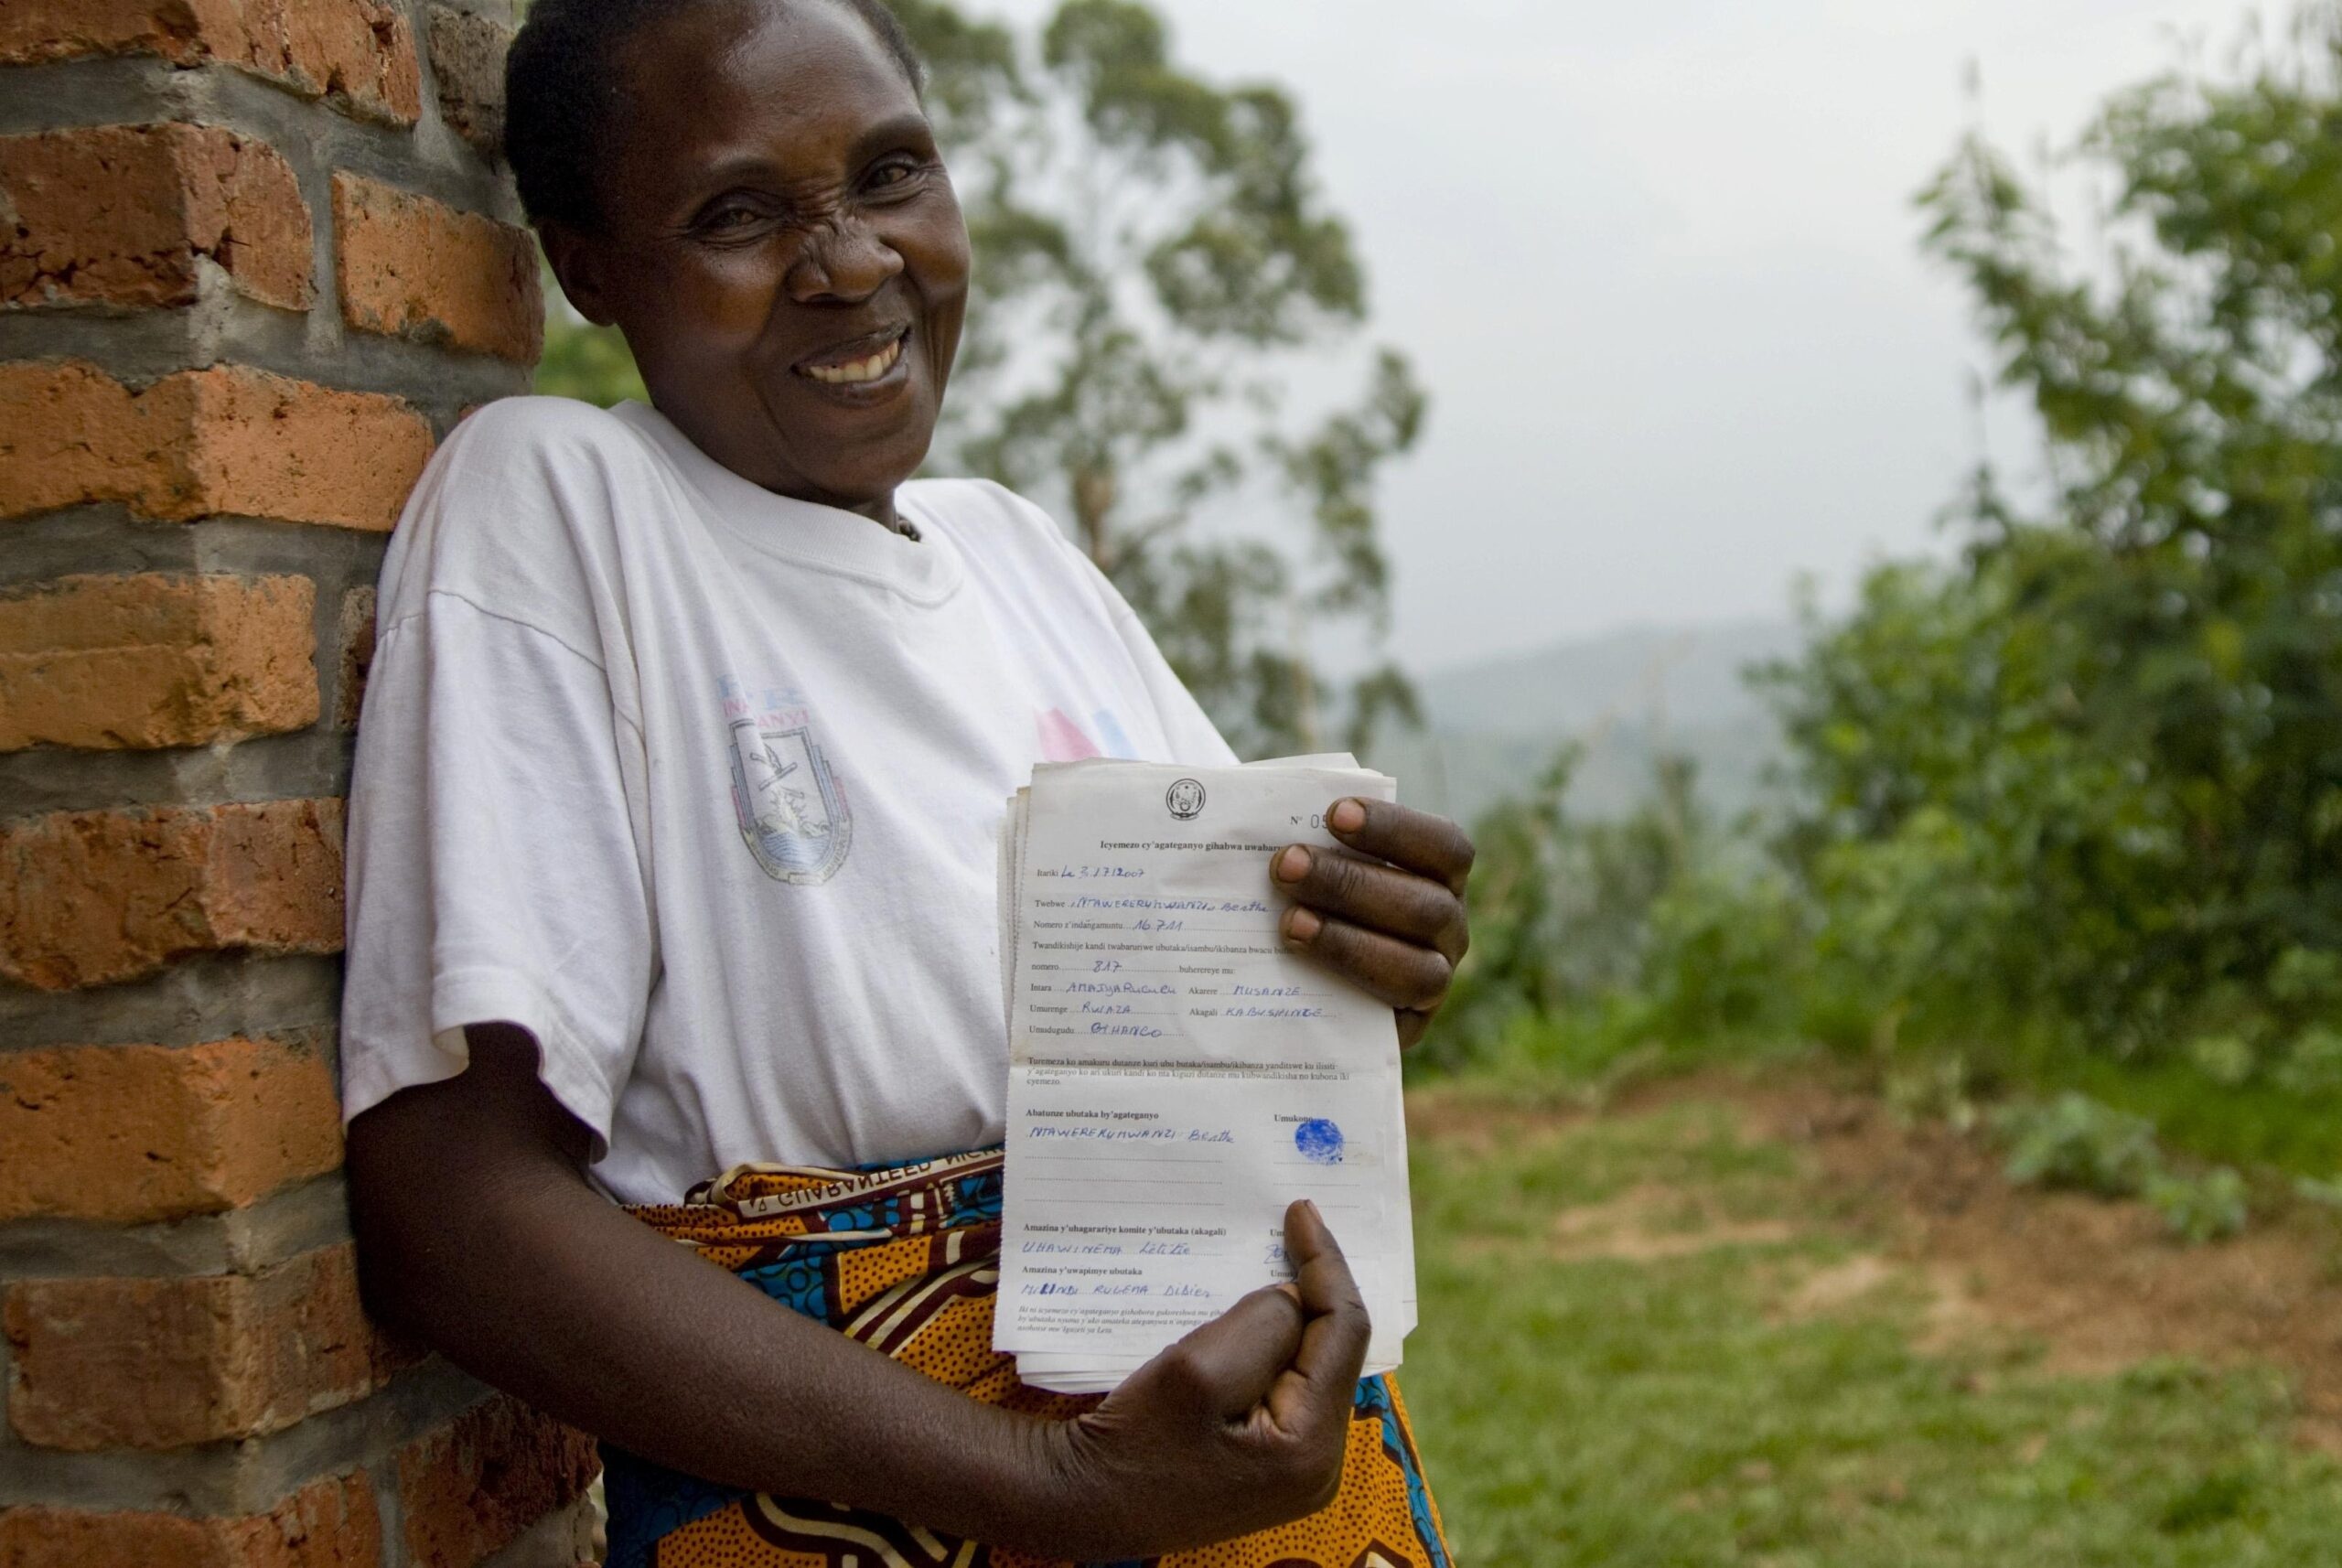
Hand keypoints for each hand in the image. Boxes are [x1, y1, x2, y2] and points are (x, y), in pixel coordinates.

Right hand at [1038, 1200, 1370, 1557]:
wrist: (1079, 1502)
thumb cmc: (1132, 1441)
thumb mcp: (1197, 1369)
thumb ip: (1264, 1323)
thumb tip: (1296, 1297)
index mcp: (1310, 1447)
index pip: (1343, 1333)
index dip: (1326, 1264)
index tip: (1301, 1211)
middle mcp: (1318, 1464)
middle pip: (1334, 1350)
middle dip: (1313, 1287)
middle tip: (1293, 1226)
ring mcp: (1294, 1467)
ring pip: (1309, 1366)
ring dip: (1290, 1313)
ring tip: (1273, 1257)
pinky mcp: (1267, 1461)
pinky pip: (1284, 1386)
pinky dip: (1270, 1343)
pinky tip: (1250, 1311)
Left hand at [1271, 798, 1472, 1047]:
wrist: (1306, 974)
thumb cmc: (1315, 890)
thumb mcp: (1322, 857)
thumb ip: (1312, 839)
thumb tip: (1257, 817)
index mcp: (1443, 876)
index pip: (1445, 847)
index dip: (1394, 829)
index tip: (1334, 814)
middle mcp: (1449, 929)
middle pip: (1424, 907)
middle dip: (1350, 884)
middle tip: (1285, 865)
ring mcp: (1435, 983)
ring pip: (1417, 970)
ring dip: (1348, 943)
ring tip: (1289, 924)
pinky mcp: (1408, 1029)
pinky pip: (1393, 1022)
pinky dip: (1346, 991)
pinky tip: (1300, 968)